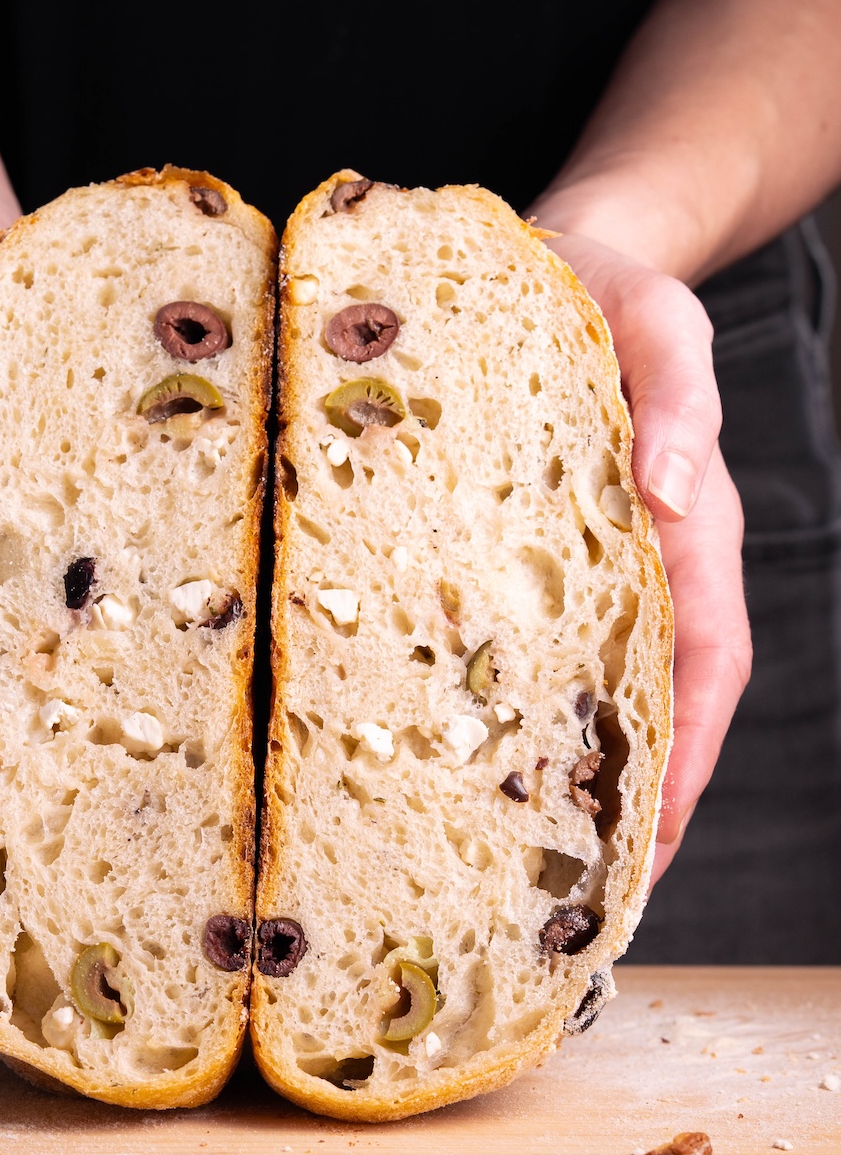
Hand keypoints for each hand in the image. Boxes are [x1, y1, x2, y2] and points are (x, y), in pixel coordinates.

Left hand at [540, 232, 751, 888]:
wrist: (557, 256)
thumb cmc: (610, 288)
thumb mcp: (659, 321)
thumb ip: (680, 399)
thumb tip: (682, 496)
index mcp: (684, 531)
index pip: (703, 665)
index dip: (685, 758)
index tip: (654, 842)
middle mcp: (636, 567)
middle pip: (645, 705)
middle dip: (627, 804)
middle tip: (581, 898)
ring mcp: (578, 568)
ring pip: (581, 690)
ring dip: (564, 777)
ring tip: (512, 862)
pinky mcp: (515, 554)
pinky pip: (517, 644)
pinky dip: (504, 708)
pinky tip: (452, 754)